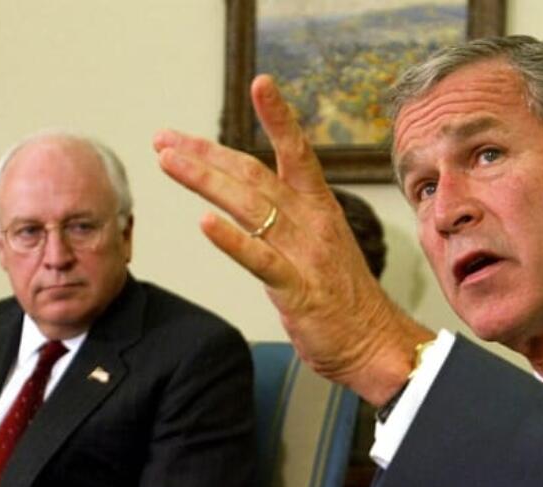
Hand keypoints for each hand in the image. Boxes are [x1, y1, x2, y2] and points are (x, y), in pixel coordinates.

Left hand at [154, 75, 432, 405]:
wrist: (377, 344)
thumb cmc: (346, 302)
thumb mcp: (320, 249)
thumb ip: (289, 224)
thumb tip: (255, 207)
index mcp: (320, 209)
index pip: (297, 152)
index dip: (278, 116)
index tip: (259, 84)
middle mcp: (313, 224)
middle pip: (254, 175)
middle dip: (206, 153)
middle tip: (164, 138)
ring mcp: (305, 255)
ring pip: (251, 207)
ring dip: (205, 181)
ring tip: (168, 162)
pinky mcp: (298, 291)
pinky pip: (261, 261)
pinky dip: (232, 241)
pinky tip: (205, 224)